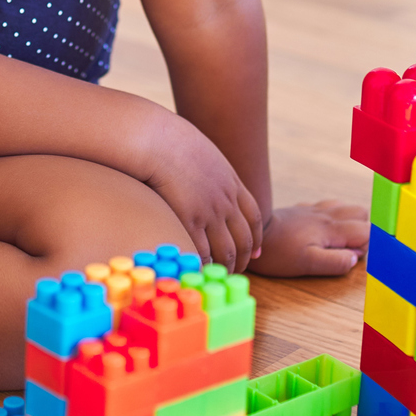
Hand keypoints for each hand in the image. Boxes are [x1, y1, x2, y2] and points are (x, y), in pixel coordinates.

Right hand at [137, 117, 263, 272]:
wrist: (158, 140)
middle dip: (243, 258)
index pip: (253, 216)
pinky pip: (202, 250)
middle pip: (244, 238)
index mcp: (232, 183)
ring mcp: (210, 212)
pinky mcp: (190, 219)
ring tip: (219, 275)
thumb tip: (203, 173)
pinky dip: (204, 264)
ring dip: (225, 266)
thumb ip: (210, 168)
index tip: (255, 252)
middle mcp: (226, 200)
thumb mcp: (203, 152)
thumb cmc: (171, 141)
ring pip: (226, 250)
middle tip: (238, 271)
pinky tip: (200, 270)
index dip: (256, 238)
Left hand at [246, 200, 368, 277]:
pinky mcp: (303, 210)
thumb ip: (335, 262)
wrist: (254, 233)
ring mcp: (315, 210)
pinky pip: (328, 206)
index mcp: (332, 229)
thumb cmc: (278, 252)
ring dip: (351, 222)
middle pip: (362, 214)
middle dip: (363, 231)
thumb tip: (354, 258)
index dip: (367, 246)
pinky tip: (322, 229)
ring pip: (347, 207)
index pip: (367, 231)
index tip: (353, 256)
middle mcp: (328, 215)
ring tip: (339, 240)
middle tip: (347, 249)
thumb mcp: (307, 264)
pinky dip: (334, 216)